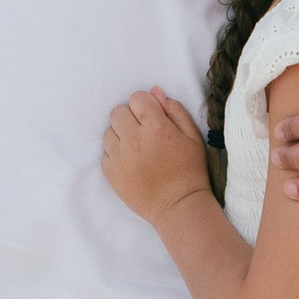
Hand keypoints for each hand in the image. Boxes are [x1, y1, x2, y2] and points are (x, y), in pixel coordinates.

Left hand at [102, 88, 211, 224]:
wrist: (179, 206)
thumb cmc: (190, 170)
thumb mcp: (193, 136)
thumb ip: (174, 110)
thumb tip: (154, 92)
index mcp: (156, 127)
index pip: (136, 98)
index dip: (145, 105)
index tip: (152, 117)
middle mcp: (134, 140)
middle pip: (117, 112)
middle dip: (130, 117)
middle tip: (143, 133)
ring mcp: (120, 157)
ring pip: (108, 132)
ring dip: (121, 136)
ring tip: (137, 150)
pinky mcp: (111, 173)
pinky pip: (105, 153)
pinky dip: (115, 155)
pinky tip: (131, 163)